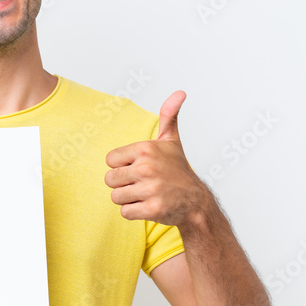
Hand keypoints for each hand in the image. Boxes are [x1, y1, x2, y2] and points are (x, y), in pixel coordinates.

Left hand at [104, 91, 206, 225]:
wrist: (195, 201)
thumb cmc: (178, 170)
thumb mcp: (171, 140)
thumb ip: (168, 116)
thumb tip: (180, 92)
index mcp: (146, 149)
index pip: (110, 160)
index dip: (122, 166)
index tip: (138, 167)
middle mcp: (147, 168)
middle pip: (110, 179)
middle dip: (123, 184)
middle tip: (142, 183)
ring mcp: (150, 189)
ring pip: (115, 197)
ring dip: (127, 199)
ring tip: (145, 194)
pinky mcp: (152, 209)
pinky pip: (125, 212)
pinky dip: (133, 212)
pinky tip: (148, 205)